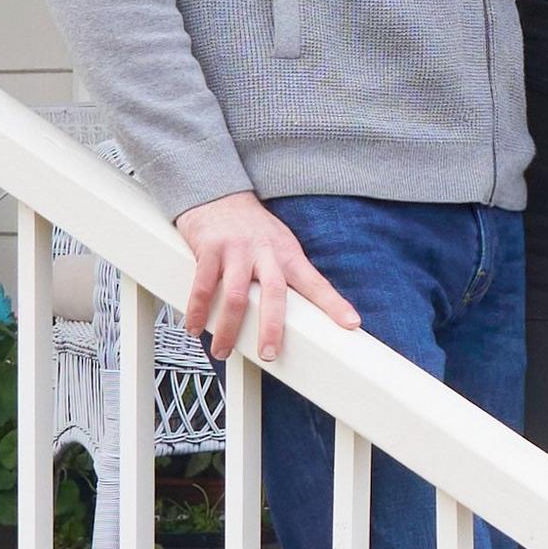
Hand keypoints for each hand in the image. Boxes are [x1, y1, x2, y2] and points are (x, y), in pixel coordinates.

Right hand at [176, 195, 353, 354]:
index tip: (351, 323)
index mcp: (287, 254)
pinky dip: (199, 311)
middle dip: (272, 328)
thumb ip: (287, 277)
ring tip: (223, 350)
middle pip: (274, 293)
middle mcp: (265, 252)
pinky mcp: (209, 249)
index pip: (315, 282)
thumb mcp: (279, 245)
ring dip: (229, 329)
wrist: (218, 194)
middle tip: (269, 354)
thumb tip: (298, 317)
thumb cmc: (252, 228)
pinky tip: (196, 327)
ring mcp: (237, 250)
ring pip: (237, 296)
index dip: (334, 304)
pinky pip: (204, 286)